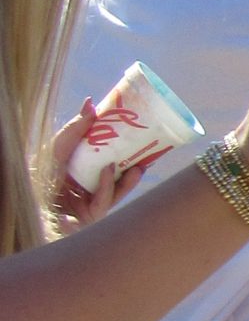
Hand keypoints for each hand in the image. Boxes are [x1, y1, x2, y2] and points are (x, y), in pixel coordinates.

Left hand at [48, 106, 155, 229]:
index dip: (120, 150)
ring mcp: (87, 205)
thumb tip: (91, 103)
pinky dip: (107, 184)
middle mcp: (83, 189)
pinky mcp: (89, 217)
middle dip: (132, 167)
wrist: (28, 200)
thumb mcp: (59, 146)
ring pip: (115, 192)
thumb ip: (75, 128)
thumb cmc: (38, 173)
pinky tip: (110, 169)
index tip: (135, 136)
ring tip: (141, 164)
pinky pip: (103, 200)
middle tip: (148, 152)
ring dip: (128, 179)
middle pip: (114, 177)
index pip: (103, 160)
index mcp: (77, 172)